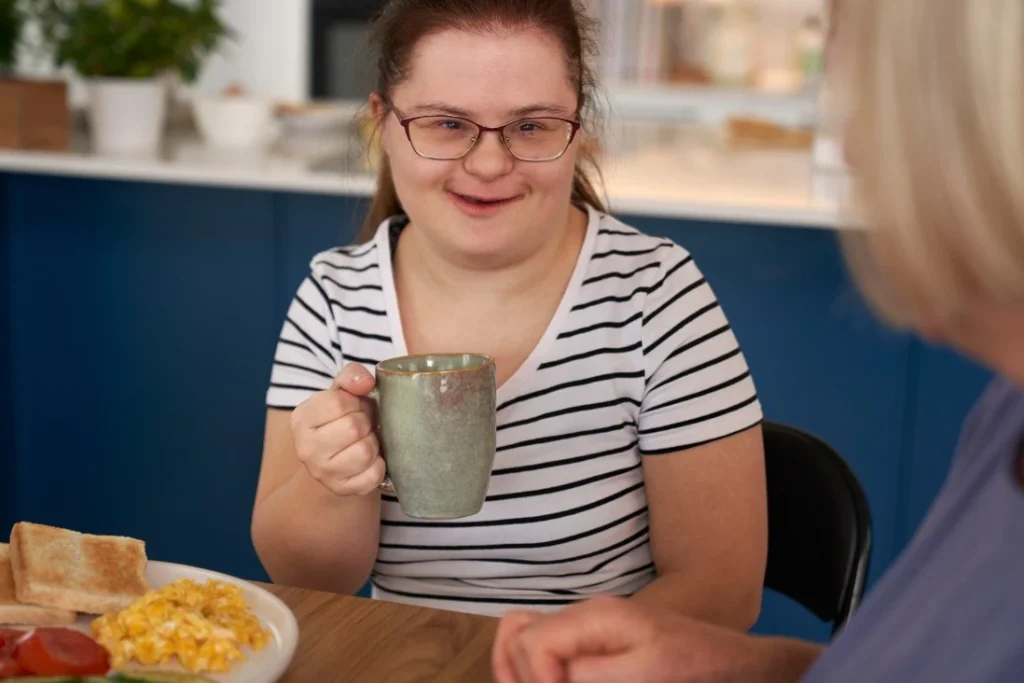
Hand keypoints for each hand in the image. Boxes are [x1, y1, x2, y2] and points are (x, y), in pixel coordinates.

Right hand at [290, 363, 384, 496]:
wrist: (334, 460)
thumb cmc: (340, 420)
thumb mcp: (340, 392)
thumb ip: (351, 376)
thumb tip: (366, 382)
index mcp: (301, 419)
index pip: (338, 403)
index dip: (356, 402)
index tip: (355, 407)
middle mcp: (306, 448)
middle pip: (354, 428)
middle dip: (366, 422)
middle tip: (364, 424)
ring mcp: (322, 473)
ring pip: (365, 452)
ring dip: (373, 443)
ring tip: (366, 440)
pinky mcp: (342, 490)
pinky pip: (373, 474)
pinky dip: (379, 464)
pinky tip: (370, 459)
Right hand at [492, 596, 759, 682]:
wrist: (728, 658)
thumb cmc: (691, 664)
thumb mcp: (643, 675)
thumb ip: (590, 674)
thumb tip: (551, 678)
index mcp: (593, 617)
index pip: (531, 640)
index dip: (534, 677)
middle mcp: (581, 615)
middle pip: (516, 631)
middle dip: (516, 671)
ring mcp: (585, 627)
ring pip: (524, 634)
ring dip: (519, 668)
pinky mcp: (592, 643)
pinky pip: (546, 646)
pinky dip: (538, 667)